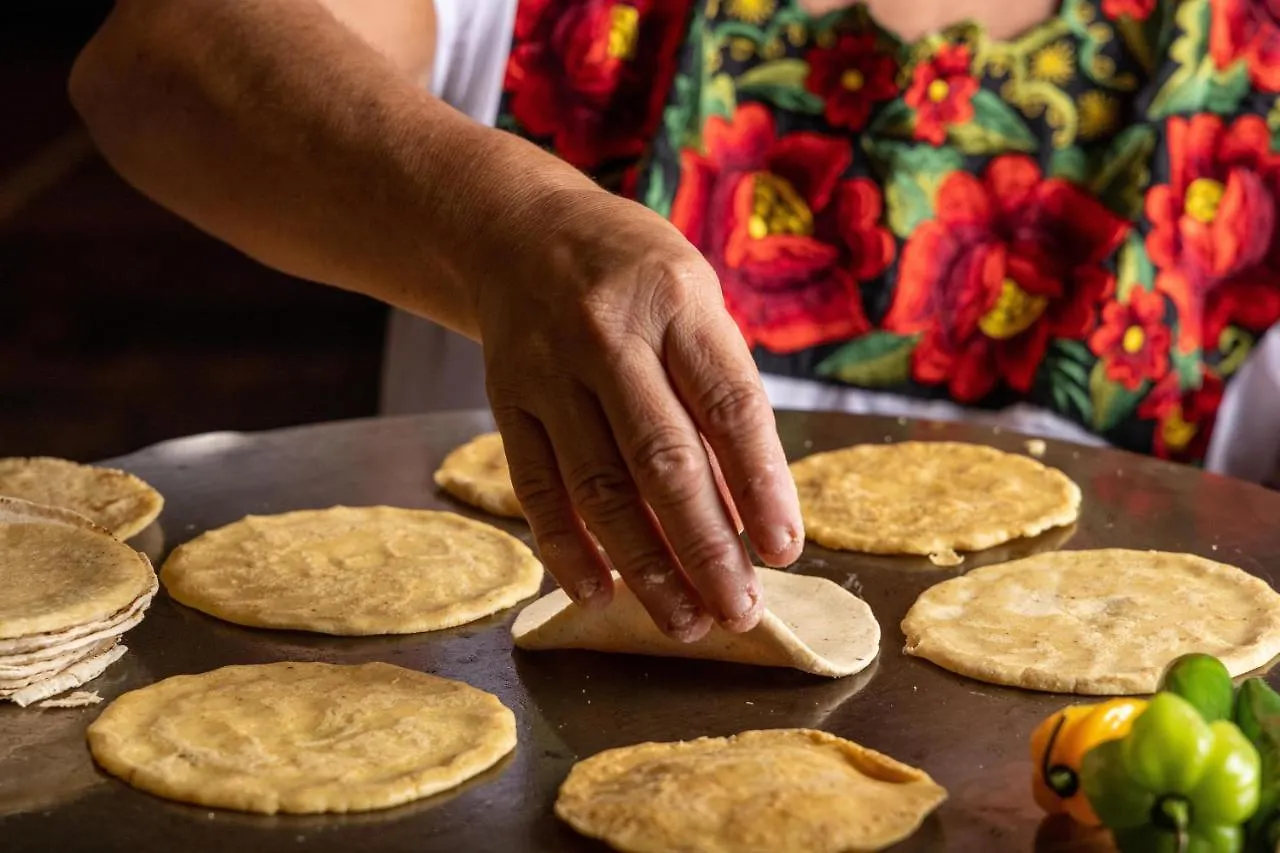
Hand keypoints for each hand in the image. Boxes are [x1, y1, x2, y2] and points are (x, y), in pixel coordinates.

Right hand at [473, 184, 803, 640]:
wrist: (520, 231)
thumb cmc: (635, 277)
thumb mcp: (694, 299)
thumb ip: (717, 391)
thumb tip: (745, 513)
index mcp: (676, 301)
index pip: (729, 406)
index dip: (761, 485)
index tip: (784, 550)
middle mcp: (608, 335)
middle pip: (662, 459)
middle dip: (705, 546)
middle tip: (739, 610)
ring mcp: (548, 371)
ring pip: (598, 487)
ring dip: (645, 566)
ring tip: (686, 620)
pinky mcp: (506, 401)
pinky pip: (535, 487)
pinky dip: (566, 547)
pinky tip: (601, 592)